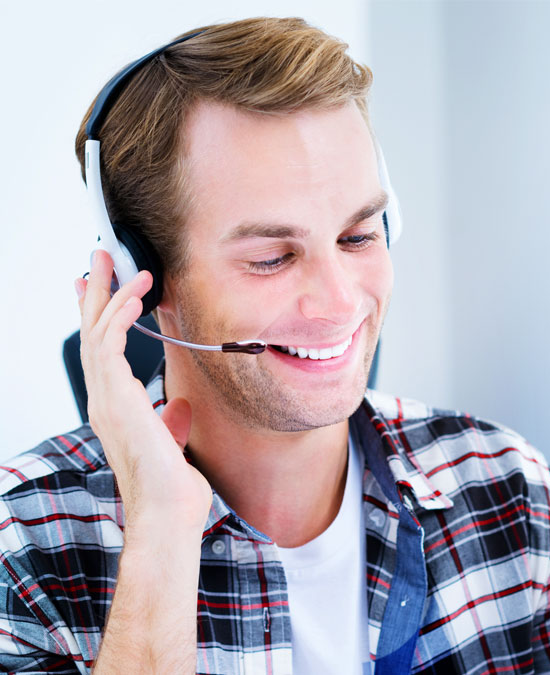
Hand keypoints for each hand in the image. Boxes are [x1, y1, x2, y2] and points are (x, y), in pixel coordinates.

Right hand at [76, 250, 211, 528]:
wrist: (170, 511)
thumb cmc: (172, 486)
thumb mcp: (173, 444)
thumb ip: (172, 422)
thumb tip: (179, 407)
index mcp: (114, 407)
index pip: (100, 352)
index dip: (98, 317)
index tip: (99, 290)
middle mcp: (104, 399)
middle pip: (91, 333)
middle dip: (94, 293)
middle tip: (98, 259)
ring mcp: (106, 397)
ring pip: (96, 331)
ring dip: (109, 294)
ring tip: (121, 263)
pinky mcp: (117, 396)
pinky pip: (110, 343)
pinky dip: (122, 315)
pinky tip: (137, 294)